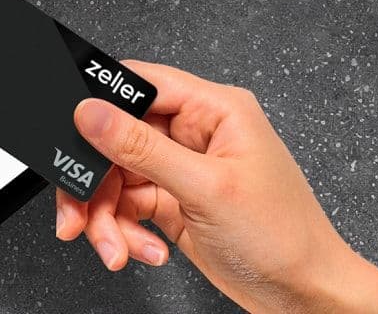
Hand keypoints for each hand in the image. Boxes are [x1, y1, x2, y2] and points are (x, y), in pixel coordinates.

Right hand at [56, 61, 377, 312]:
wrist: (305, 296)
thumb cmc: (283, 238)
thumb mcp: (205, 188)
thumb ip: (142, 147)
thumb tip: (93, 112)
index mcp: (215, 110)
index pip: (142, 85)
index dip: (101, 104)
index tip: (72, 131)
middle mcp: (195, 133)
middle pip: (116, 139)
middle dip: (95, 183)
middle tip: (79, 213)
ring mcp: (182, 168)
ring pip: (114, 178)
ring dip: (105, 217)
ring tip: (113, 247)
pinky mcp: (172, 200)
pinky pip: (126, 206)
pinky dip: (123, 232)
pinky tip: (143, 250)